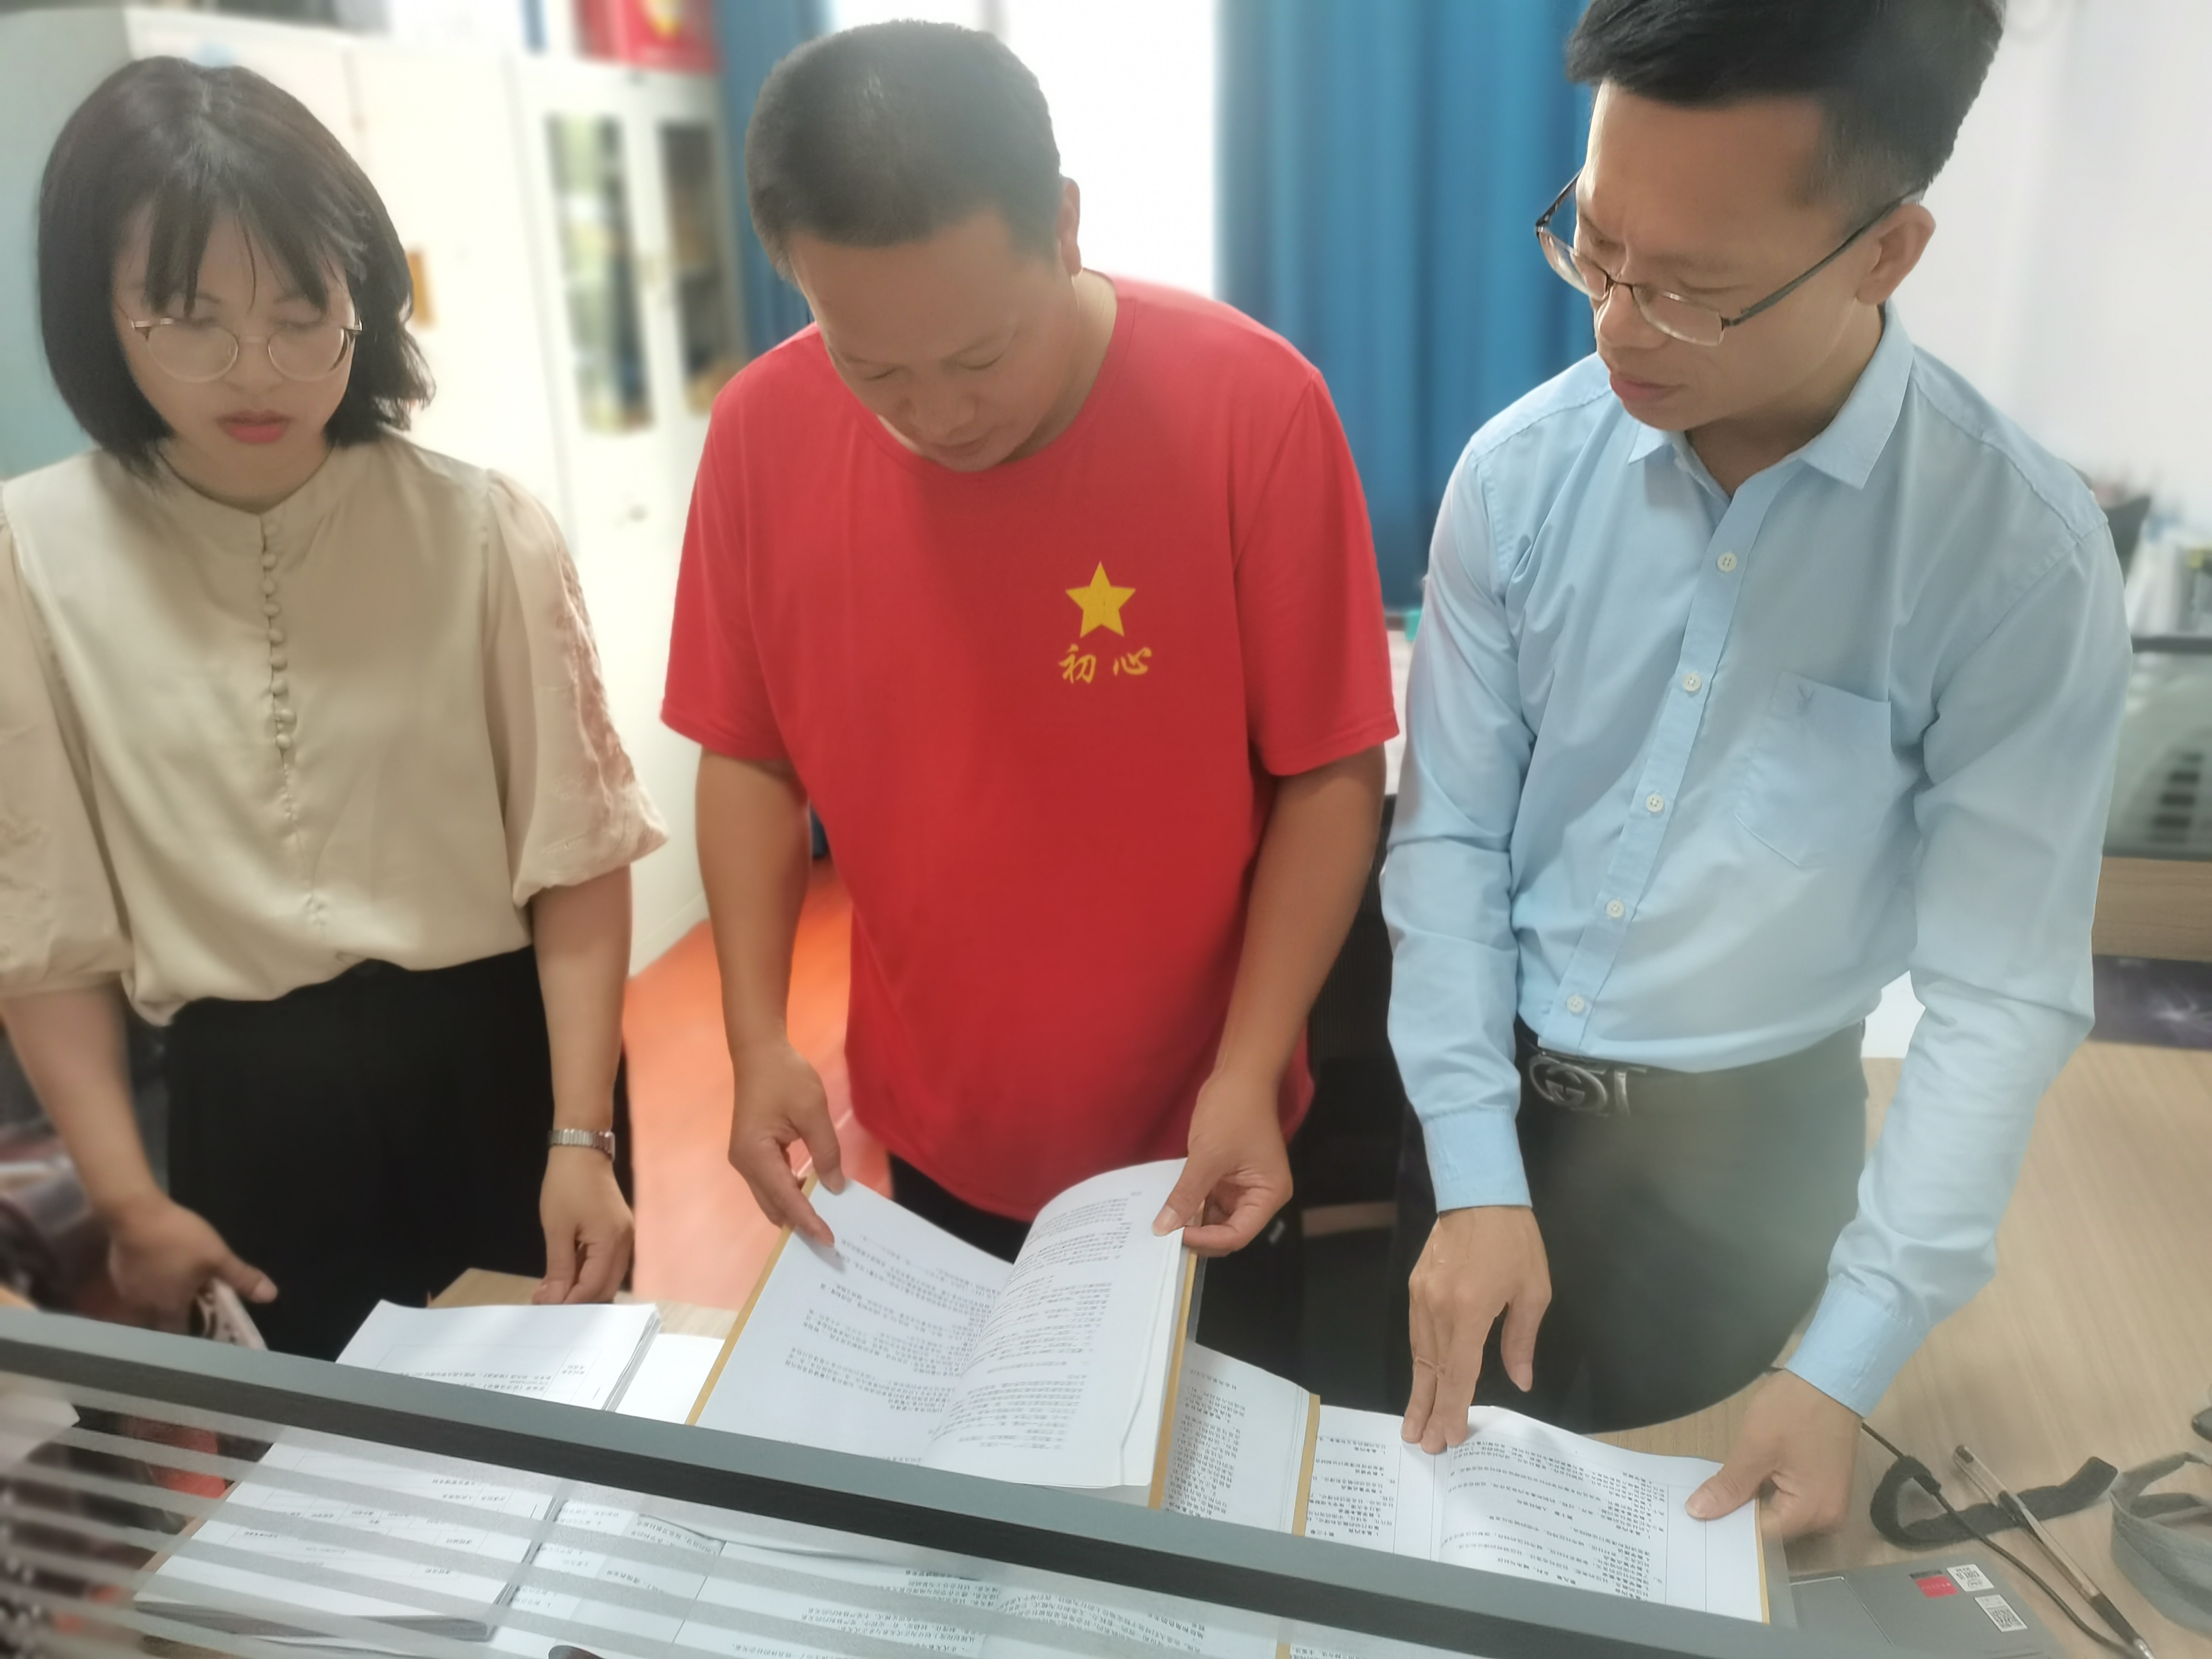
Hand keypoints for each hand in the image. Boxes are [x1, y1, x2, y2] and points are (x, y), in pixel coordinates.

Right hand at [104, 1194, 275, 1328]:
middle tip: (199, 1298)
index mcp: (169, 1308)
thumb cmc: (179, 1239)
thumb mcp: (218, 1257)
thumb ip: (241, 1278)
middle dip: (182, 1312)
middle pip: (165, 1319)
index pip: (183, 1332)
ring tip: (182, 1282)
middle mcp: (144, 1308)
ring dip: (166, 1297)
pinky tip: (161, 1268)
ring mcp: (128, 1291)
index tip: (211, 1320)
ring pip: (150, 1303)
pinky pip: (139, 1287)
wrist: (135, 1215)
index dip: (198, 1328)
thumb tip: (271, 1297)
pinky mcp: (118, 1274)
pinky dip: (152, 1283)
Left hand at [536, 1149, 633, 1303]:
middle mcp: (624, 1242)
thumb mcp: (558, 1229)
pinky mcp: (617, 1230)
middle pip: (606, 1286)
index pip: (594, 1286)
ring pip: (606, 1275)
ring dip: (581, 1286)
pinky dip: (586, 1271)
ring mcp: (623, 1235)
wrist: (581, 1151)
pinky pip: (605, 1261)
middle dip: (578, 1298)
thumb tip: (555, 1299)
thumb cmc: (566, 1186)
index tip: (546, 1310)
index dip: (571, 1301)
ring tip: (552, 1289)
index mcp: (612, 1241)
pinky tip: (565, 1273)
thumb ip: (560, 1268)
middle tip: (547, 1303)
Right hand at [727, 1038, 843, 1245]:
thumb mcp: (812, 1111)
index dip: (808, 1220)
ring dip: (795, 1211)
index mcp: (755, 1155)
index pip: (786, 1198)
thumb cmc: (786, 1077)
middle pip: (773, 1206)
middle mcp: (745, 1164)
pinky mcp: (752, 1153)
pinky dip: (791, 1194)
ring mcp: (746, 1160)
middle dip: (800, 1224)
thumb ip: (826, 1150)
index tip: (829, 1240)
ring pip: (771, 1198)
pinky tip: (812, 1194)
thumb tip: (835, 1187)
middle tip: (830, 1241)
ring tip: (825, 1223)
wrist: (759, 1053)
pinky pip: (772, 1183)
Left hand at [1153, 1070, 1291, 1255]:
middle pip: (1227, 1231)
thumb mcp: (1207, 1156)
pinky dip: (1191, 1204)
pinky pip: (1208, 1200)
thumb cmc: (1233, 1111)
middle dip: (1198, 1235)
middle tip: (1164, 1235)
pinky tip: (1168, 1206)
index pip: (1237, 1235)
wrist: (1239, 1075)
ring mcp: (1242, 1187)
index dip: (1206, 1241)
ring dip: (1191, 1221)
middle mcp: (1259, 1196)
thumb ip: (1187, 1195)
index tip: (1174, 1237)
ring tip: (1162, 1224)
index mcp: (1268, 1195)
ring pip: (1215, 1218)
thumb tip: (1164, 1228)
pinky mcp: (1227, 1177)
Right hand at [1403, 1205, 1549, 1452]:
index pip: (1459, 1373)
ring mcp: (1422, 1297)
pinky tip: (1421, 1380)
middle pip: (1432, 1370)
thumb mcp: (1533, 1290)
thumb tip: (1519, 1380)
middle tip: (1423, 1444)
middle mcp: (1439, 1308)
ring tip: (1415, 1423)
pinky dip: (1419, 1361)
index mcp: (1471, 1310)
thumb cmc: (1515, 1241)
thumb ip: (1521, 1339)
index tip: (1449, 1437)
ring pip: (1419, 1354)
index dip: (1454, 1408)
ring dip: (1419, 1391)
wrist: (1479, 1194)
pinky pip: (1416, 1333)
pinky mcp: (1416, 1287)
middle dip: (1428, 1410)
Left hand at [1687, 1369, 1860, 1537]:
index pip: (1763, 1537)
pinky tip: (1740, 1485)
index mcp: (1814, 1513)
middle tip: (1698, 1511)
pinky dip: (1765, 1493)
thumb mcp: (1755, 1448)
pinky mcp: (1824, 1486)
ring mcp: (1828, 1501)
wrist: (1831, 1379)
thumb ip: (1729, 1486)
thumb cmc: (1794, 1409)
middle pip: (1773, 1528)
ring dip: (1750, 1504)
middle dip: (1738, 1518)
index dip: (1729, 1530)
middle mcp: (1827, 1518)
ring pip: (1779, 1513)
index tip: (1698, 1524)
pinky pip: (1789, 1499)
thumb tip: (1698, 1512)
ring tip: (1713, 1498)